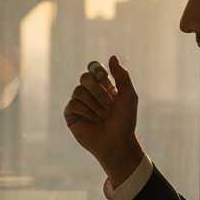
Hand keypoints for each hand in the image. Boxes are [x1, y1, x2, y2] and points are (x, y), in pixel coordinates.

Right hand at [63, 56, 143, 179]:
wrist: (117, 142)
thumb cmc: (125, 121)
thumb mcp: (128, 96)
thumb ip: (122, 76)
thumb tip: (112, 57)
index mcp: (103, 86)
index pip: (94, 69)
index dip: (97, 70)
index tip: (104, 77)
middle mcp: (89, 92)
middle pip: (85, 77)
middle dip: (98, 90)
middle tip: (109, 103)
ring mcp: (79, 103)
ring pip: (79, 91)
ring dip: (94, 103)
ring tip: (103, 115)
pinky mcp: (71, 114)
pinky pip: (73, 104)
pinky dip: (86, 110)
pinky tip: (93, 119)